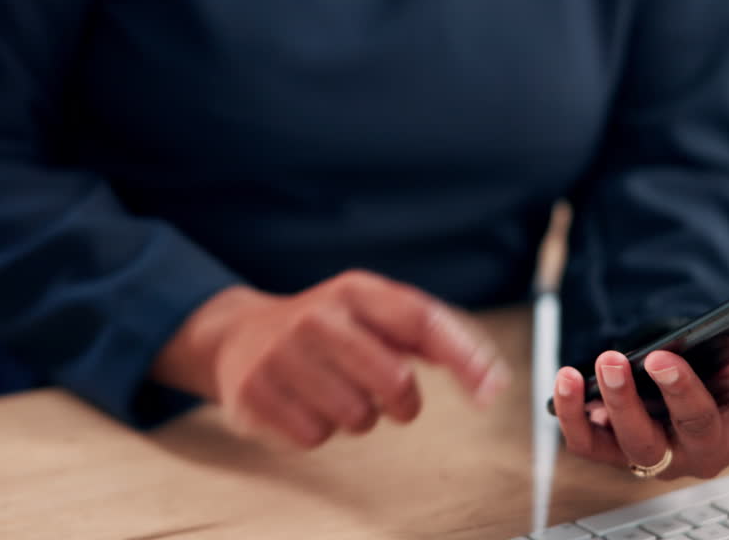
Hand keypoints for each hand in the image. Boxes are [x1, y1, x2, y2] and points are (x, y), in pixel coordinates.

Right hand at [154, 270, 509, 448]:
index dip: (463, 356)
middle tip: (394, 400)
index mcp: (355, 291)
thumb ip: (429, 334)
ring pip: (357, 418)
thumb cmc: (327, 330)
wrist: (239, 336)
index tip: (489, 390)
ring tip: (336, 392)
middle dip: (404, 403)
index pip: (421, 320)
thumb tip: (488, 375)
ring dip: (358, 417)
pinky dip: (319, 431)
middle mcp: (317, 317)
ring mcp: (281, 354)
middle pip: (394, 380)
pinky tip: (304, 404)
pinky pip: (315, 438)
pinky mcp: (254, 393)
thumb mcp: (372, 313)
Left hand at [553, 323, 728, 479]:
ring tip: (609, 360)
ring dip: (620, 401)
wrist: (672, 413)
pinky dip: (574, 414)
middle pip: (696, 426)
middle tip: (661, 356)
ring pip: (639, 442)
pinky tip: (566, 378)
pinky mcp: (615, 455)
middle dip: (679, 390)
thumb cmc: (713, 386)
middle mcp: (706, 451)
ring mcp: (660, 458)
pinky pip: (589, 444)